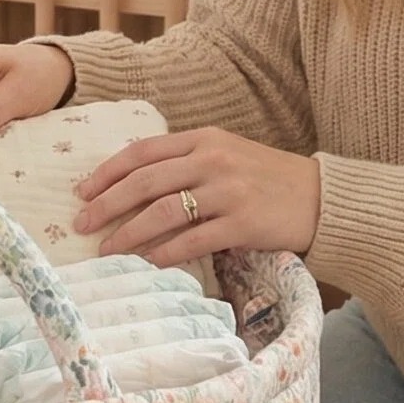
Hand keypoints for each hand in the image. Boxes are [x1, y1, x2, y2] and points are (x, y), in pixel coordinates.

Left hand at [73, 128, 321, 266]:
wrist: (321, 198)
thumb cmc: (268, 179)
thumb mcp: (227, 155)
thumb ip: (187, 162)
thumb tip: (135, 185)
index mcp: (204, 139)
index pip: (143, 151)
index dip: (107, 172)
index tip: (82, 191)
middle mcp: (212, 160)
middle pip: (144, 181)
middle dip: (106, 204)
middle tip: (82, 224)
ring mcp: (228, 191)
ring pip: (163, 212)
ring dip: (128, 233)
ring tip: (106, 249)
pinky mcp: (242, 223)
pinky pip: (192, 240)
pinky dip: (164, 253)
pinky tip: (146, 264)